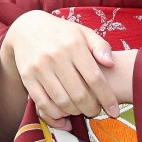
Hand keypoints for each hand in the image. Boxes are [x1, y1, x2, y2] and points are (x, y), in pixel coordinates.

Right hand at [7, 10, 119, 129]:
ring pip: (62, 101)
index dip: (107, 99)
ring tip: (80, 110)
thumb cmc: (62, 33)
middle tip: (95, 111)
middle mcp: (56, 56)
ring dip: (75, 112)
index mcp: (73, 45)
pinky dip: (56, 113)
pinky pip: (43, 103)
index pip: (95, 78)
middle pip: (79, 94)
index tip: (114, 111)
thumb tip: (111, 64)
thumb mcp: (83, 32)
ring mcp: (39, 67)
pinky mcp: (27, 76)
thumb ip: (101, 47)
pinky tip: (63, 112)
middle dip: (92, 109)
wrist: (27, 28)